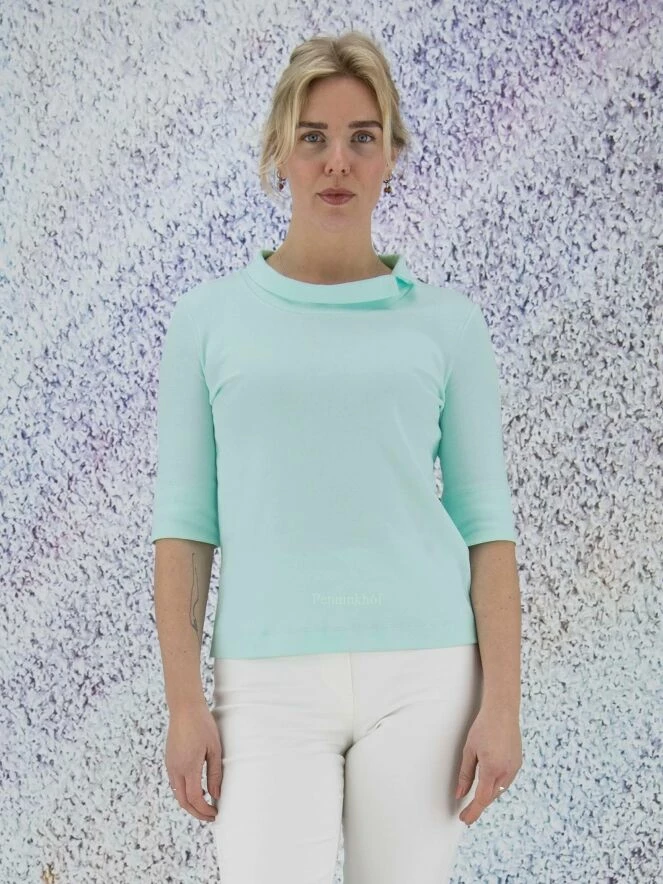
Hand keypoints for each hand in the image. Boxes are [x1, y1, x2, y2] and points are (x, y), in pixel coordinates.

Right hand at [165, 702, 222, 822]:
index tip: (216, 813)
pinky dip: (185, 792)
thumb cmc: (203, 725)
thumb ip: (215, 773)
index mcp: (188, 767)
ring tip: (206, 804)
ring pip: (177, 793)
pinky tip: (197, 788)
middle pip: (183, 801)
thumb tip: (216, 795)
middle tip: (211, 816)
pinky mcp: (169, 760)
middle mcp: (175, 769)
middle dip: (196, 812)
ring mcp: (170, 765)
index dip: (204, 810)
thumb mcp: (214, 748)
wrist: (184, 707)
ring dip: (190, 803)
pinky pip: (175, 783)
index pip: (194, 799)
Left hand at [455, 703, 521, 825]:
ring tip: (476, 799)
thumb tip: (460, 794)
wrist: (503, 711)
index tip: (464, 819)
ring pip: (500, 790)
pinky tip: (489, 784)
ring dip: (488, 796)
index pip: (481, 799)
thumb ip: (465, 774)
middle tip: (466, 812)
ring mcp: (514, 768)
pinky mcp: (518, 763)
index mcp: (492, 769)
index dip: (472, 811)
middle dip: (479, 805)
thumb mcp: (469, 750)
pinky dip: (496, 786)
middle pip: (490, 796)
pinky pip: (506, 781)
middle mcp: (506, 771)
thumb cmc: (483, 727)